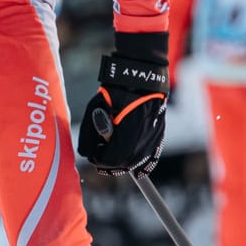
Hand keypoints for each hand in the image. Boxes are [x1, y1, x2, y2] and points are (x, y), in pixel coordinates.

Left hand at [78, 33, 167, 175]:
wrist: (140, 79)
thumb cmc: (115, 92)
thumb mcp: (94, 111)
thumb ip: (87, 137)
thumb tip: (86, 154)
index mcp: (127, 137)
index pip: (108, 161)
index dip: (97, 157)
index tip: (94, 147)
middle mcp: (142, 144)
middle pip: (121, 166)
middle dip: (108, 160)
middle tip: (101, 147)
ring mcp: (153, 142)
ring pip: (135, 165)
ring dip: (122, 160)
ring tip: (115, 145)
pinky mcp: (158, 138)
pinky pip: (149, 160)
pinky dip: (139, 162)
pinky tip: (132, 159)